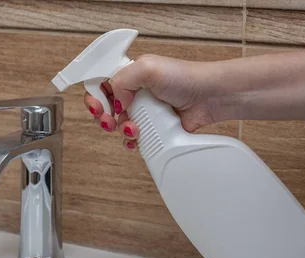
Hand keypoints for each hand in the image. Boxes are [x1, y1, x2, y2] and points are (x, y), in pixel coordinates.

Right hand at [84, 54, 217, 150]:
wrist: (210, 98)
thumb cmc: (186, 77)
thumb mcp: (148, 68)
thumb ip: (123, 80)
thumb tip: (116, 101)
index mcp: (129, 74)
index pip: (100, 84)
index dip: (94, 97)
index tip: (97, 106)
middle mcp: (133, 92)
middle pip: (105, 108)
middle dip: (103, 117)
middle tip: (110, 121)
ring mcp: (143, 111)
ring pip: (118, 125)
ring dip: (121, 130)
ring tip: (133, 129)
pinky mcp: (153, 128)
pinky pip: (133, 138)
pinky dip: (131, 142)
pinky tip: (136, 140)